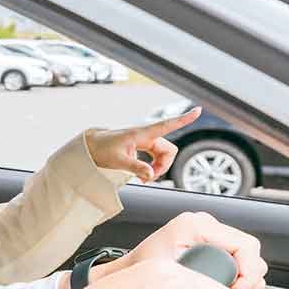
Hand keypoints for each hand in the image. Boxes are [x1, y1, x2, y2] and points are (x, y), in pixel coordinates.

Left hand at [85, 107, 200, 181]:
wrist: (90, 147)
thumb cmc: (101, 149)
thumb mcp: (117, 160)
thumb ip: (135, 167)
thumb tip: (151, 175)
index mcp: (141, 133)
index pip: (167, 124)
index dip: (184, 119)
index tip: (198, 110)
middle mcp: (146, 136)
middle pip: (168, 151)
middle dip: (163, 166)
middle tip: (147, 178)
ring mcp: (145, 142)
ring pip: (163, 156)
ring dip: (158, 168)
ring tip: (143, 178)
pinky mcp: (142, 148)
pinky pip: (156, 158)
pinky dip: (153, 168)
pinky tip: (143, 175)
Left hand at [104, 210, 266, 288]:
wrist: (126, 273)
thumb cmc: (141, 273)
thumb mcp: (176, 278)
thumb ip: (207, 283)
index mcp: (196, 225)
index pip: (247, 246)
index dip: (248, 274)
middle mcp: (205, 225)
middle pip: (251, 254)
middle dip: (246, 281)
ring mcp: (209, 235)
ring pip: (248, 262)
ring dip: (242, 283)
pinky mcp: (210, 246)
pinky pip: (238, 264)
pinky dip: (235, 281)